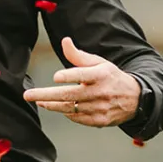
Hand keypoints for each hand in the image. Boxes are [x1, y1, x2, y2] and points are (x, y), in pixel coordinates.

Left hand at [22, 35, 141, 126]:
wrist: (134, 99)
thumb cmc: (110, 77)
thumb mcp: (98, 62)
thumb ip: (78, 55)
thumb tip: (65, 41)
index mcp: (102, 75)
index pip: (83, 75)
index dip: (70, 76)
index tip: (55, 77)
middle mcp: (101, 92)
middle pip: (69, 95)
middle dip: (46, 96)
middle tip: (28, 95)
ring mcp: (100, 108)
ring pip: (70, 108)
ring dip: (51, 105)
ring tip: (38, 100)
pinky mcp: (99, 121)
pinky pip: (77, 118)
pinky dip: (66, 113)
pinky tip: (56, 107)